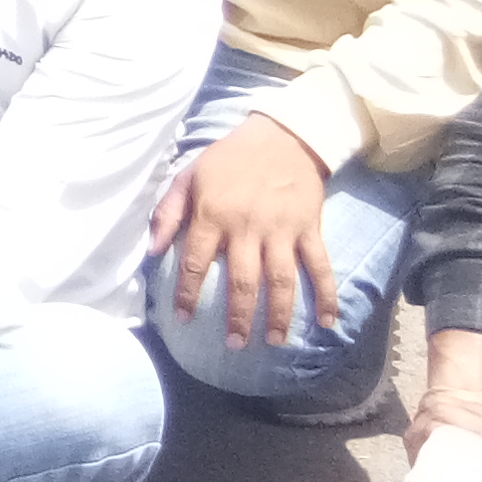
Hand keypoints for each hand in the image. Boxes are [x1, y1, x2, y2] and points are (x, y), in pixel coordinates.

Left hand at [151, 114, 340, 352]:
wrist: (281, 137)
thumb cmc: (227, 160)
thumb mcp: (188, 177)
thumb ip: (168, 214)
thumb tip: (153, 250)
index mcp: (212, 215)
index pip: (194, 263)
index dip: (186, 293)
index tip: (182, 319)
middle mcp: (246, 227)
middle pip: (242, 280)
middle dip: (238, 316)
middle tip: (235, 344)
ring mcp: (281, 230)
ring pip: (281, 279)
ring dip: (278, 313)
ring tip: (274, 340)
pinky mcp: (309, 228)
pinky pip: (320, 266)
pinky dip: (326, 294)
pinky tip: (329, 321)